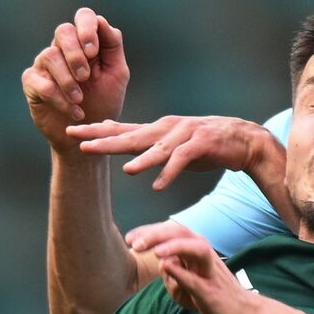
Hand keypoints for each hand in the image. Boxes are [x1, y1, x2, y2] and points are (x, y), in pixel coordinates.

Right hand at [22, 8, 128, 153]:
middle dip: (75, 53)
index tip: (94, 52)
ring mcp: (45, 65)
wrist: (88, 133)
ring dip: (68, 80)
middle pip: (63, 30)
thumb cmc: (103, 101)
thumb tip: (101, 20)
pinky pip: (42, 83)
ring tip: (80, 100)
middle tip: (86, 77)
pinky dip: (60, 99)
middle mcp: (63, 48)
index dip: (87, 29)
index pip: (83, 17)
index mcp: (85, 41)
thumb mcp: (117, 74)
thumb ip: (112, 46)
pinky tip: (75, 111)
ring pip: (50, 55)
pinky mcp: (32, 84)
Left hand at [68, 115, 276, 190]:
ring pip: (157, 147)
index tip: (71, 132)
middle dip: (104, 140)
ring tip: (126, 169)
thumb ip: (146, 143)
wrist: (243, 140)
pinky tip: (158, 185)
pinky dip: (170, 172)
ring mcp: (185, 134)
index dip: (95, 131)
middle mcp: (167, 128)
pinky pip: (183, 159)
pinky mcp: (202, 143)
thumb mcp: (171, 143)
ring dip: (142, 158)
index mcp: (156, 129)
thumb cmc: (203, 144)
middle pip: (131, 135)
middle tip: (80, 142)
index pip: (120, 129)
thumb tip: (121, 145)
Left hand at [126, 222, 257, 313]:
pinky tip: (167, 267)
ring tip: (155, 252)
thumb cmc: (211, 296)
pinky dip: (183, 274)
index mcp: (196, 249)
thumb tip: (161, 263)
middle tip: (135, 244)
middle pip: (182, 233)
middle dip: (157, 235)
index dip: (149, 232)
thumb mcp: (186, 282)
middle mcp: (204, 255)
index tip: (130, 239)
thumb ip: (173, 270)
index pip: (171, 232)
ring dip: (175, 247)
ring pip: (196, 250)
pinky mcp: (213, 293)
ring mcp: (210, 273)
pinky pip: (198, 281)